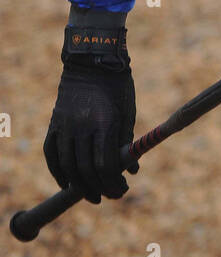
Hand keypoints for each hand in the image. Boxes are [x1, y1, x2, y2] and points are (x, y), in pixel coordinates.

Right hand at [44, 62, 138, 203]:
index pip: (105, 165)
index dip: (113, 183)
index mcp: (105, 122)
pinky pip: (52, 154)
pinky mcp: (54, 123)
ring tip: (91, 194)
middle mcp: (82, 125)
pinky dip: (58, 172)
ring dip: (79, 186)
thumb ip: (126, 142)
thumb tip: (132, 170)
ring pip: (67, 165)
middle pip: (86, 170)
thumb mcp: (128, 111)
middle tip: (108, 196)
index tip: (121, 190)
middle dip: (99, 188)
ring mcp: (65, 125)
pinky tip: (67, 183)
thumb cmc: (117, 85)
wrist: (92, 60)